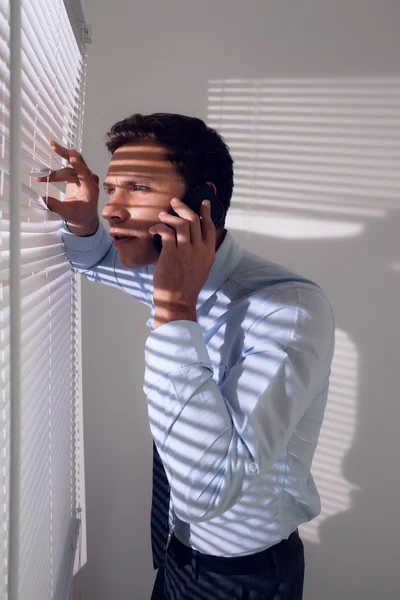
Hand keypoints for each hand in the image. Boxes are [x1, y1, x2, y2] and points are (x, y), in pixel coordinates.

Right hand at [35, 141, 99, 235]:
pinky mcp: (79, 173)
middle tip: (53, 145)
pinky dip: (57, 168)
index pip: (85, 174)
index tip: (72, 156)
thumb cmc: (79, 216)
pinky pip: (69, 165)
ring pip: (70, 164)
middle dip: (65, 154)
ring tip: (42, 176)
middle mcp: (90, 180)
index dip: (78, 164)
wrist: (84, 217)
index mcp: (91, 190)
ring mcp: (85, 175)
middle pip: (78, 162)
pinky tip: (46, 171)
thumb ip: (55, 205)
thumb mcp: (67, 213)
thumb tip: (42, 199)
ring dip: (56, 169)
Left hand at [148, 198, 215, 327]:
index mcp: (208, 254)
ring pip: (181, 223)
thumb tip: (192, 241)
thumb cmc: (186, 288)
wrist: (178, 301)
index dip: (206, 213)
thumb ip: (199, 254)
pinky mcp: (171, 254)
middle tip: (175, 202)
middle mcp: (199, 250)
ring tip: (161, 216)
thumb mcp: (200, 269)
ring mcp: (186, 251)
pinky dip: (159, 227)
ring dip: (169, 216)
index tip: (203, 203)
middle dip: (183, 208)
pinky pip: (166, 232)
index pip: (210, 227)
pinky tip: (154, 229)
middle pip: (194, 220)